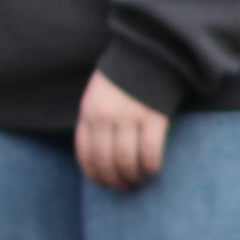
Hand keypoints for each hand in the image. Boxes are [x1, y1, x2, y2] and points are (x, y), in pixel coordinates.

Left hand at [76, 69, 168, 189]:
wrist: (148, 52)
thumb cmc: (123, 78)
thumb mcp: (96, 97)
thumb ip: (95, 122)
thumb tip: (100, 157)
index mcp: (88, 112)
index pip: (85, 153)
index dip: (93, 174)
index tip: (103, 185)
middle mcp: (105, 117)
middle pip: (105, 161)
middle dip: (114, 180)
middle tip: (124, 188)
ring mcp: (130, 117)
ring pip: (127, 160)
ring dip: (133, 177)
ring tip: (138, 180)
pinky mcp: (154, 117)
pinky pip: (150, 152)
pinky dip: (151, 166)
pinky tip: (153, 170)